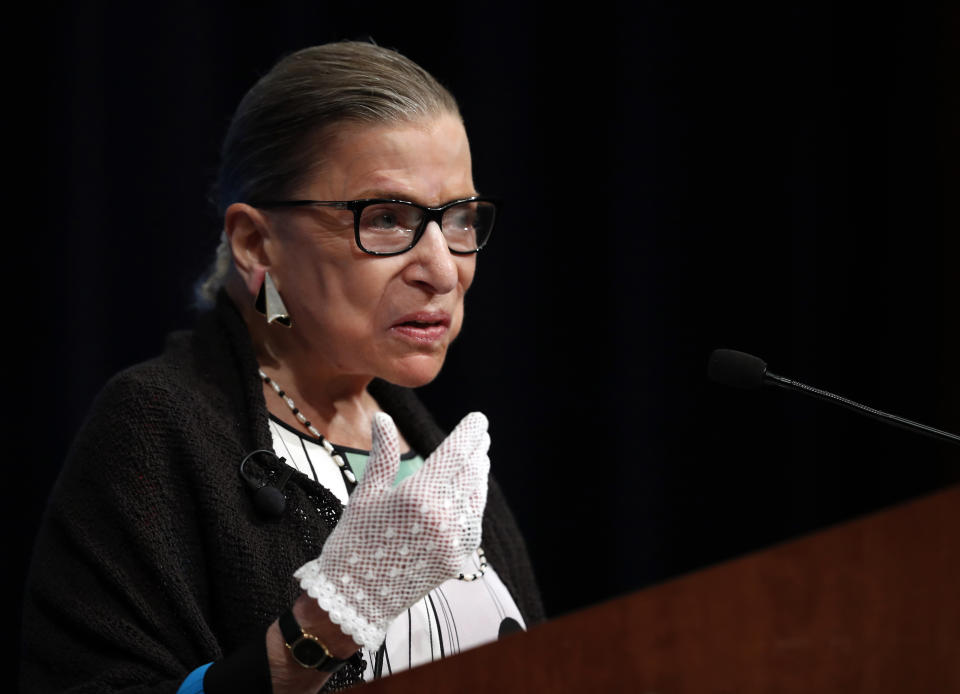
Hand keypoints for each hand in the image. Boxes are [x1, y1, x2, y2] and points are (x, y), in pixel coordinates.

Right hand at [294, 411, 489, 650]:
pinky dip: (476, 501)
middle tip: (481, 434)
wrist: (355, 598)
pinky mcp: (457, 558)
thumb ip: (383, 454)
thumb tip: (382, 418)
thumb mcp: (366, 493)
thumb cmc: (353, 541)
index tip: (478, 419)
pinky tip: (473, 491)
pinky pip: (474, 521)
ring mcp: (453, 539)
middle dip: (477, 449)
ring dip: (480, 473)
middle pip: (472, 471)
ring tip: (479, 457)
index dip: (470, 432)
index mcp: (417, 495)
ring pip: (477, 496)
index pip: (456, 452)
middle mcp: (442, 516)